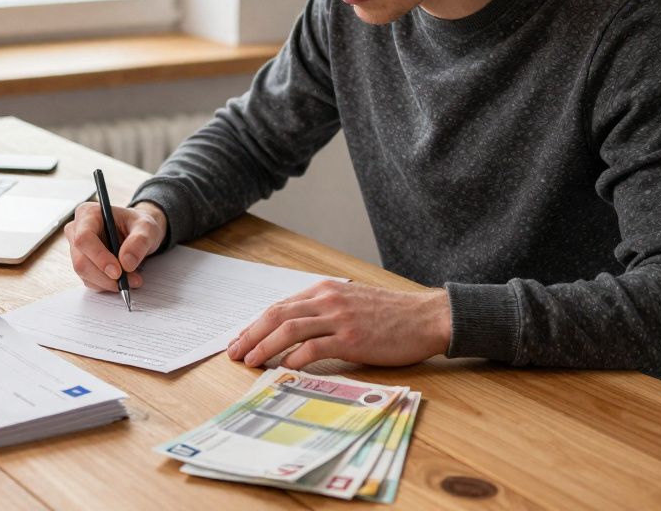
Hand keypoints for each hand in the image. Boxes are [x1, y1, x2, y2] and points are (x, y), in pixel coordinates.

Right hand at [64, 200, 167, 291]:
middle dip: (105, 276)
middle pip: (81, 261)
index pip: (84, 238)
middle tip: (128, 281)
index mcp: (88, 214)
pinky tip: (122, 280)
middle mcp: (77, 231)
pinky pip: (90, 281)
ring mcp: (77, 249)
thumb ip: (139, 241)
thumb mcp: (147, 227)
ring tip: (131, 279)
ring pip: (84, 274)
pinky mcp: (83, 264)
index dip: (99, 257)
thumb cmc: (138, 224)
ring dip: (108, 282)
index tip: (118, 272)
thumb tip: (126, 263)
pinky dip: (107, 285)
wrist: (138, 232)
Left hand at [226, 281, 451, 369]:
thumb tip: (295, 331)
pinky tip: (284, 369)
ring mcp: (339, 318)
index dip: (256, 324)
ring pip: (289, 329)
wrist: (427, 317)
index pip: (280, 306)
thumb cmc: (392, 315)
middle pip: (276, 314)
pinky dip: (294, 359)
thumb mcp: (352, 303)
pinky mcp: (351, 338)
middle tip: (233, 352)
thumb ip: (325, 311)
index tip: (240, 340)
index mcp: (325, 290)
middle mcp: (327, 300)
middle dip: (250, 334)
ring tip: (250, 361)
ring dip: (264, 346)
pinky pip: (314, 348)